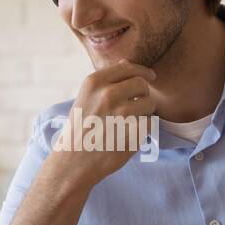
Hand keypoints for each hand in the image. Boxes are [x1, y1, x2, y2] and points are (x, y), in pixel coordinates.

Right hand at [49, 60, 156, 188]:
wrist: (73, 162)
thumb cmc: (80, 130)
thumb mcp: (86, 99)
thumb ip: (107, 81)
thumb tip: (126, 62)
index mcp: (94, 82)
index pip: (128, 68)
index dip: (143, 72)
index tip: (151, 77)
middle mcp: (108, 94)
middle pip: (142, 84)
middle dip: (143, 95)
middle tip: (135, 108)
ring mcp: (121, 113)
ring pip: (149, 104)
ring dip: (144, 113)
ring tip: (128, 124)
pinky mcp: (132, 132)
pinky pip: (150, 123)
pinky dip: (143, 130)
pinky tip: (127, 136)